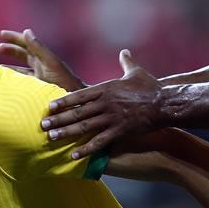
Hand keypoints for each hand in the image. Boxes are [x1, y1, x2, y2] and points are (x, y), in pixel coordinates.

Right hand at [0, 28, 83, 90]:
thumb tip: (26, 31)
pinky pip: (23, 81)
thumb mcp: (51, 63)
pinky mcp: (37, 89)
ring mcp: (39, 77)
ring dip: (10, 66)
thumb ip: (39, 48)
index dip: (15, 38)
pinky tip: (7, 82)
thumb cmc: (64, 81)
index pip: (27, 43)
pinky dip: (14, 80)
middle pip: (24, 54)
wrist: (74, 101)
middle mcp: (40, 65)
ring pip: (21, 68)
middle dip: (12, 49)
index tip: (2, 34)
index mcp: (43, 57)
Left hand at [42, 49, 162, 157]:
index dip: (63, 102)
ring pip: (84, 126)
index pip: (79, 96)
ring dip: (66, 133)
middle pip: (77, 112)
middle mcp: (105, 103)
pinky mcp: (120, 131)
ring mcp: (112, 118)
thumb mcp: (137, 72)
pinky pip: (100, 141)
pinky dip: (86, 149)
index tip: (49, 107)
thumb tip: (124, 52)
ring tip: (52, 138)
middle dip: (58, 119)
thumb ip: (126, 63)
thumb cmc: (151, 87)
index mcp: (106, 89)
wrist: (166, 103)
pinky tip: (74, 155)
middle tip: (42, 125)